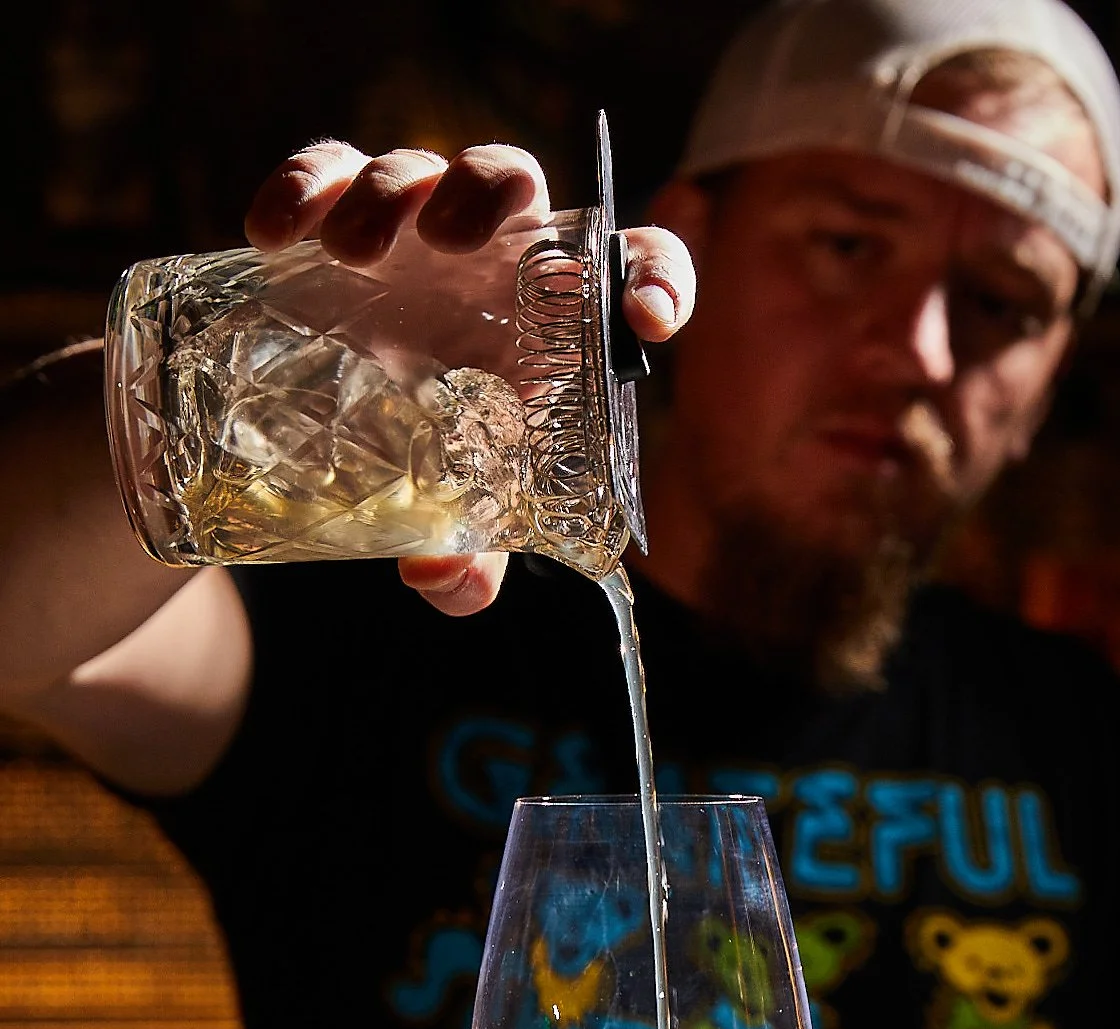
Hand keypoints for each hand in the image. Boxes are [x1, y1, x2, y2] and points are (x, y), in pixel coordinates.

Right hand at [244, 140, 694, 613]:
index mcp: (562, 319)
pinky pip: (327, 173)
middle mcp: (499, 256)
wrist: (348, 440)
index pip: (636, 268)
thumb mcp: (467, 524)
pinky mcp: (343, 216)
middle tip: (454, 246)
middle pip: (515, 185)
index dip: (657, 280)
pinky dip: (303, 187)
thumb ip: (470, 559)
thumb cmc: (445, 466)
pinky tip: (273, 235)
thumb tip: (438, 579)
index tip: (649, 322)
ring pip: (423, 171)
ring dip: (392, 194)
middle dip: (491, 197)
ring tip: (351, 254)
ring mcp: (420, 229)